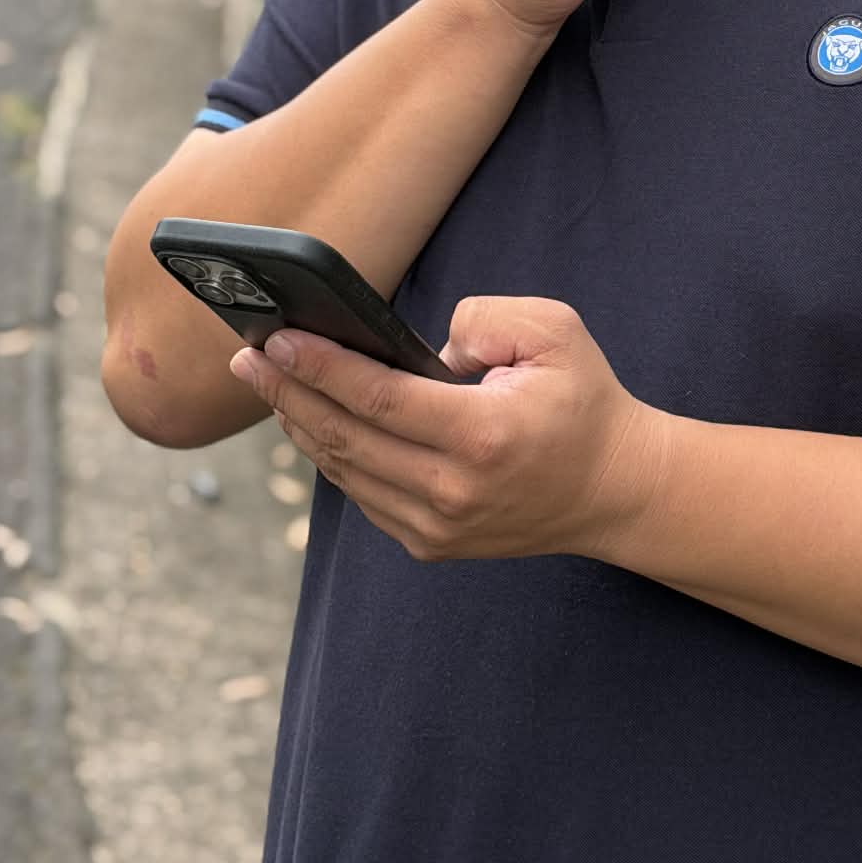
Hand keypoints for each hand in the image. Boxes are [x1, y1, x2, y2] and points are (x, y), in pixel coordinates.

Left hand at [229, 298, 669, 563]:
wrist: (614, 488)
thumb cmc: (584, 400)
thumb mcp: (553, 332)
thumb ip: (482, 319)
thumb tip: (419, 347)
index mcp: (482, 435)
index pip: (377, 399)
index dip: (319, 367)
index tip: (275, 339)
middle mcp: (453, 490)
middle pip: (344, 438)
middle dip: (287, 392)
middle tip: (246, 356)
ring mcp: (438, 526)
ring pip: (346, 472)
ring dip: (301, 425)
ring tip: (270, 383)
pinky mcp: (431, 544)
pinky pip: (364, 494)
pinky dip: (333, 456)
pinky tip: (313, 423)